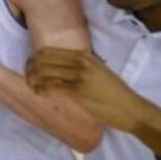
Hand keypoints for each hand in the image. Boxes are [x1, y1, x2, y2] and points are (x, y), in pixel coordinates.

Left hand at [25, 47, 149, 133]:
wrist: (131, 108)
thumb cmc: (114, 93)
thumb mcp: (97, 72)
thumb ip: (80, 67)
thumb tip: (59, 68)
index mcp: (83, 55)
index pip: (47, 51)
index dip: (32, 59)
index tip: (29, 69)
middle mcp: (80, 62)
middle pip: (41, 59)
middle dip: (29, 69)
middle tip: (28, 80)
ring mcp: (79, 76)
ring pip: (43, 72)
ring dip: (33, 81)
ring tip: (34, 89)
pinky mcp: (79, 91)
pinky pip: (51, 87)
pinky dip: (41, 90)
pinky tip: (41, 94)